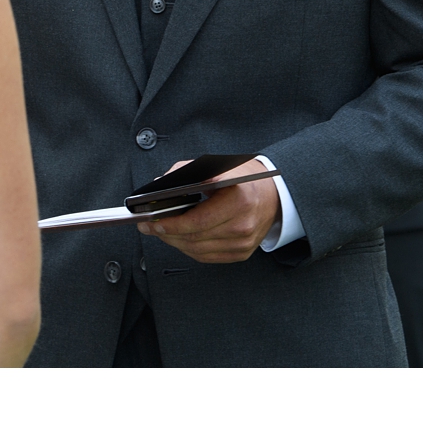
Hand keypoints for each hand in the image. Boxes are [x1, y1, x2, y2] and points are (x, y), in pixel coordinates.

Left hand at [137, 158, 278, 263]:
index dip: (170, 224)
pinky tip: (179, 239)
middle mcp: (243, 225)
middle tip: (148, 226)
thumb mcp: (219, 166)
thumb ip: (187, 172)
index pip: (197, 220)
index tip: (152, 221)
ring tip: (160, 232)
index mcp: (239, 201)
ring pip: (197, 250)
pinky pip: (207, 256)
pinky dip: (189, 249)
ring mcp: (244, 242)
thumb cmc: (246, 179)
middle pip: (194, 238)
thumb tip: (160, 184)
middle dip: (166, 233)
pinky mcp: (241, 253)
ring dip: (174, 242)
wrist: (274, 195)